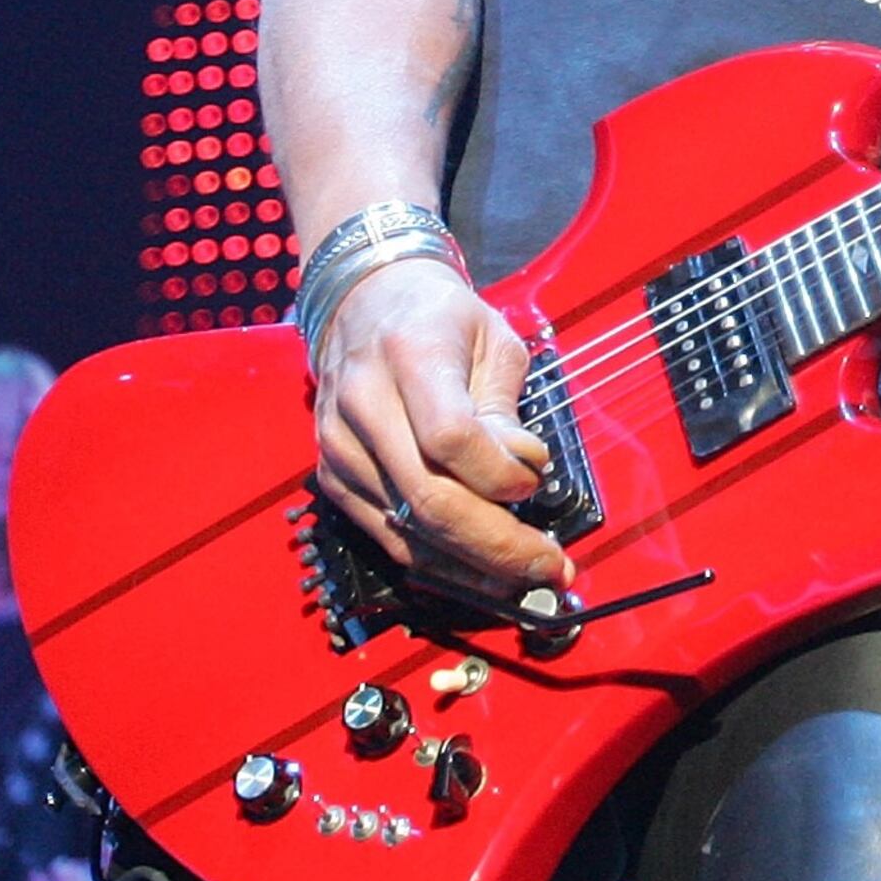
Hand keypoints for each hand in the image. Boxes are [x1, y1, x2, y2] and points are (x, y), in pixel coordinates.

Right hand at [310, 255, 565, 606]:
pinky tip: (477, 571)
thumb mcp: (492, 340)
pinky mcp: (332, 476)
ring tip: (524, 577)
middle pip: (428, 499)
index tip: (534, 482)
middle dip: (497, 545)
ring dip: (472, 567)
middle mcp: (364, 403)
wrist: (364, 303)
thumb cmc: (440, 319)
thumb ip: (505, 407)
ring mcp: (340, 445)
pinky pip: (386, 535)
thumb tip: (522, 471)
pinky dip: (436, 562)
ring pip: (408, 529)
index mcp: (410, 355)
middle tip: (549, 567)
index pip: (450, 438)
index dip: (498, 475)